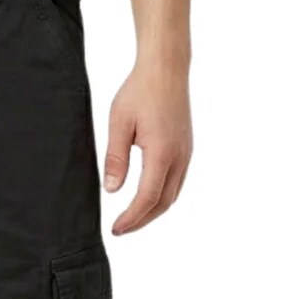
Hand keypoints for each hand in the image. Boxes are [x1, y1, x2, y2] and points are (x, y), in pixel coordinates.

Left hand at [104, 63, 192, 235]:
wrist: (166, 69)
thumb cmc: (140, 91)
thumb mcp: (119, 123)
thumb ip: (115, 159)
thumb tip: (112, 190)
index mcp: (162, 152)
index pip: (147, 198)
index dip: (131, 218)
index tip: (116, 229)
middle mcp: (179, 157)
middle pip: (163, 203)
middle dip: (142, 221)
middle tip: (120, 229)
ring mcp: (186, 153)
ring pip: (173, 195)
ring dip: (152, 212)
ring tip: (131, 219)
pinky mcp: (186, 148)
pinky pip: (177, 183)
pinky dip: (162, 197)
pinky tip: (147, 199)